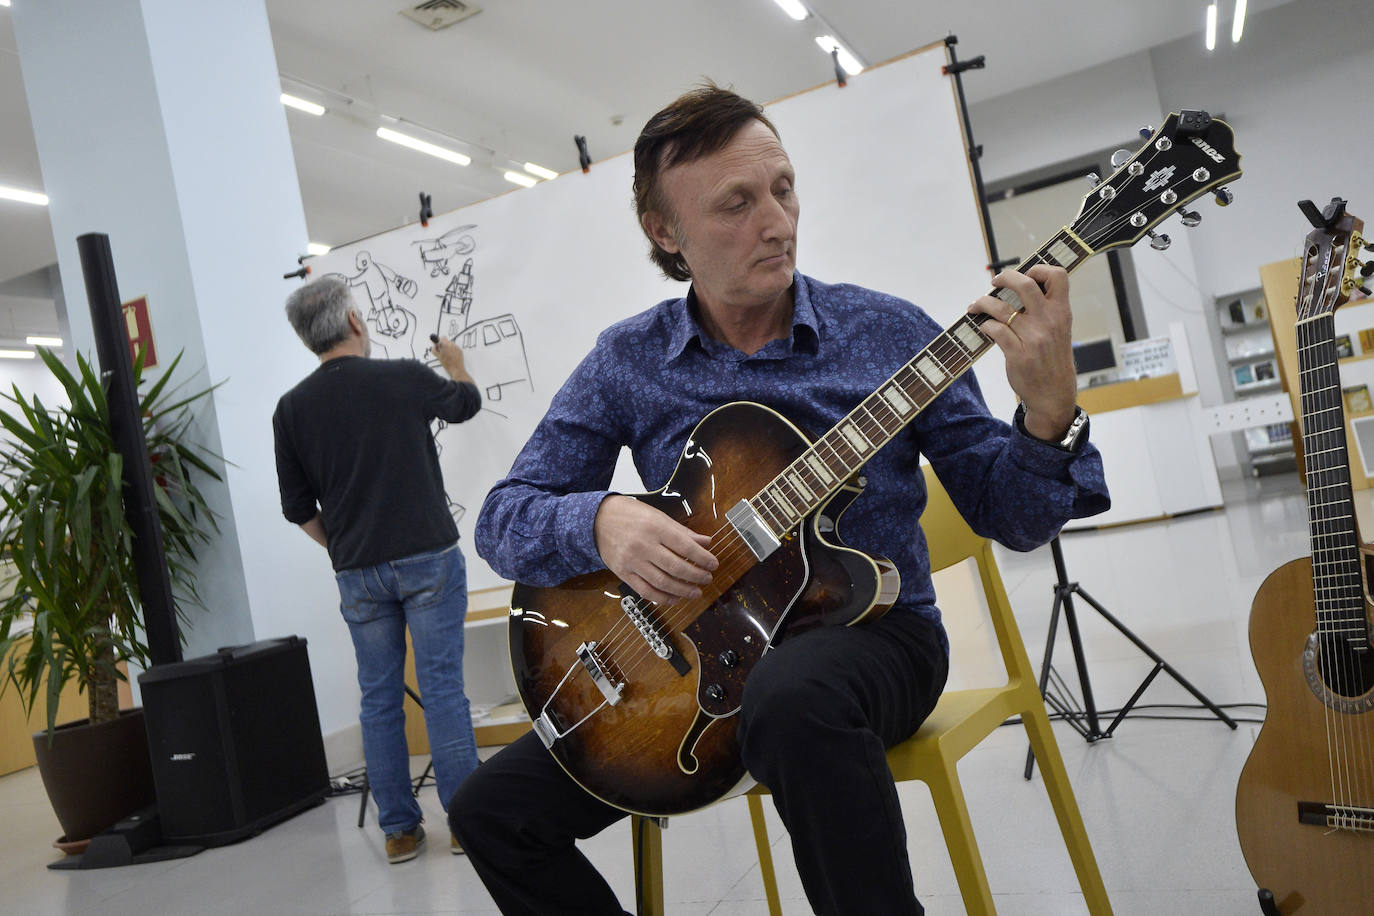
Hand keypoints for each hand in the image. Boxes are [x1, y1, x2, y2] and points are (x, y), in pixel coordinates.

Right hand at [431, 334, 473, 384]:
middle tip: (443, 351)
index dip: (440, 341)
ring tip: (448, 355)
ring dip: (449, 347)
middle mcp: (451, 344)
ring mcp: (456, 347)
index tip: (439, 345)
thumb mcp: (438, 356)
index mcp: (445, 345)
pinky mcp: (460, 350)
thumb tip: (435, 345)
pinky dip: (453, 350)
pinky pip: (455, 348)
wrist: (456, 369)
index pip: (442, 337)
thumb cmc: (447, 364)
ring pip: (451, 344)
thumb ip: (435, 349)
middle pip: (447, 341)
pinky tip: (452, 356)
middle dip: (444, 345)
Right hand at [593, 495, 717, 604]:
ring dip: (683, 590)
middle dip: (696, 576)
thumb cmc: (631, 515)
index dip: (703, 558)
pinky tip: (675, 598)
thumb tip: (706, 543)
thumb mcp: (658, 516)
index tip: (713, 564)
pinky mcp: (623, 573)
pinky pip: (645, 591)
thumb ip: (682, 532)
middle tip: (707, 579)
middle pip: (676, 567)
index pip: (685, 547)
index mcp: (655, 527)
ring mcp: (632, 561)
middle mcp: (643, 545)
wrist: (598, 520)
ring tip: (696, 592)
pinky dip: (662, 598)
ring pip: (662, 582)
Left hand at [968, 265, 1077, 440]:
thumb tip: (1021, 286)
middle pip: (1024, 284)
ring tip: (975, 306)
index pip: (1058, 276)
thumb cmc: (1053, 360)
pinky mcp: (1017, 354)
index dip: (1039, 268)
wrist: (1053, 395)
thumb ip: (1046, 309)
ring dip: (982, 303)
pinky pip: (994, 330)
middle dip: (1004, 277)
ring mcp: (1033, 338)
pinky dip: (985, 325)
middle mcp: (1049, 322)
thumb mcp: (1060, 331)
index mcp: (1062, 312)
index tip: (1026, 274)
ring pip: (1000, 308)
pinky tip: (983, 327)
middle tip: (994, 283)